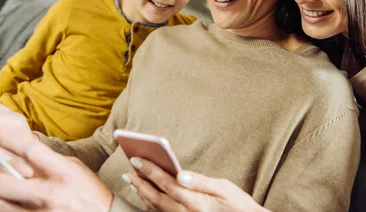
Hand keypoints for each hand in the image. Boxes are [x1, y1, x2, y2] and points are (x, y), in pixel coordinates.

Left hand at [0, 111, 113, 211]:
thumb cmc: (89, 192)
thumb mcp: (74, 168)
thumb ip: (49, 161)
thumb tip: (22, 152)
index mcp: (62, 171)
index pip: (29, 149)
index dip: (5, 137)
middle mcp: (50, 192)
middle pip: (2, 182)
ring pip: (2, 205)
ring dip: (3, 199)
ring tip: (13, 196)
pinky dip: (12, 211)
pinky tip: (22, 207)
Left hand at [124, 157, 267, 211]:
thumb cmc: (237, 204)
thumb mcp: (223, 188)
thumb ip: (201, 181)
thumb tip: (181, 174)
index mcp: (196, 203)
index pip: (167, 184)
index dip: (150, 171)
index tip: (137, 159)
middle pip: (157, 198)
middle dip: (141, 183)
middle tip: (129, 170)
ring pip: (156, 208)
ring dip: (143, 194)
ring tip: (133, 180)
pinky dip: (151, 205)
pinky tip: (146, 196)